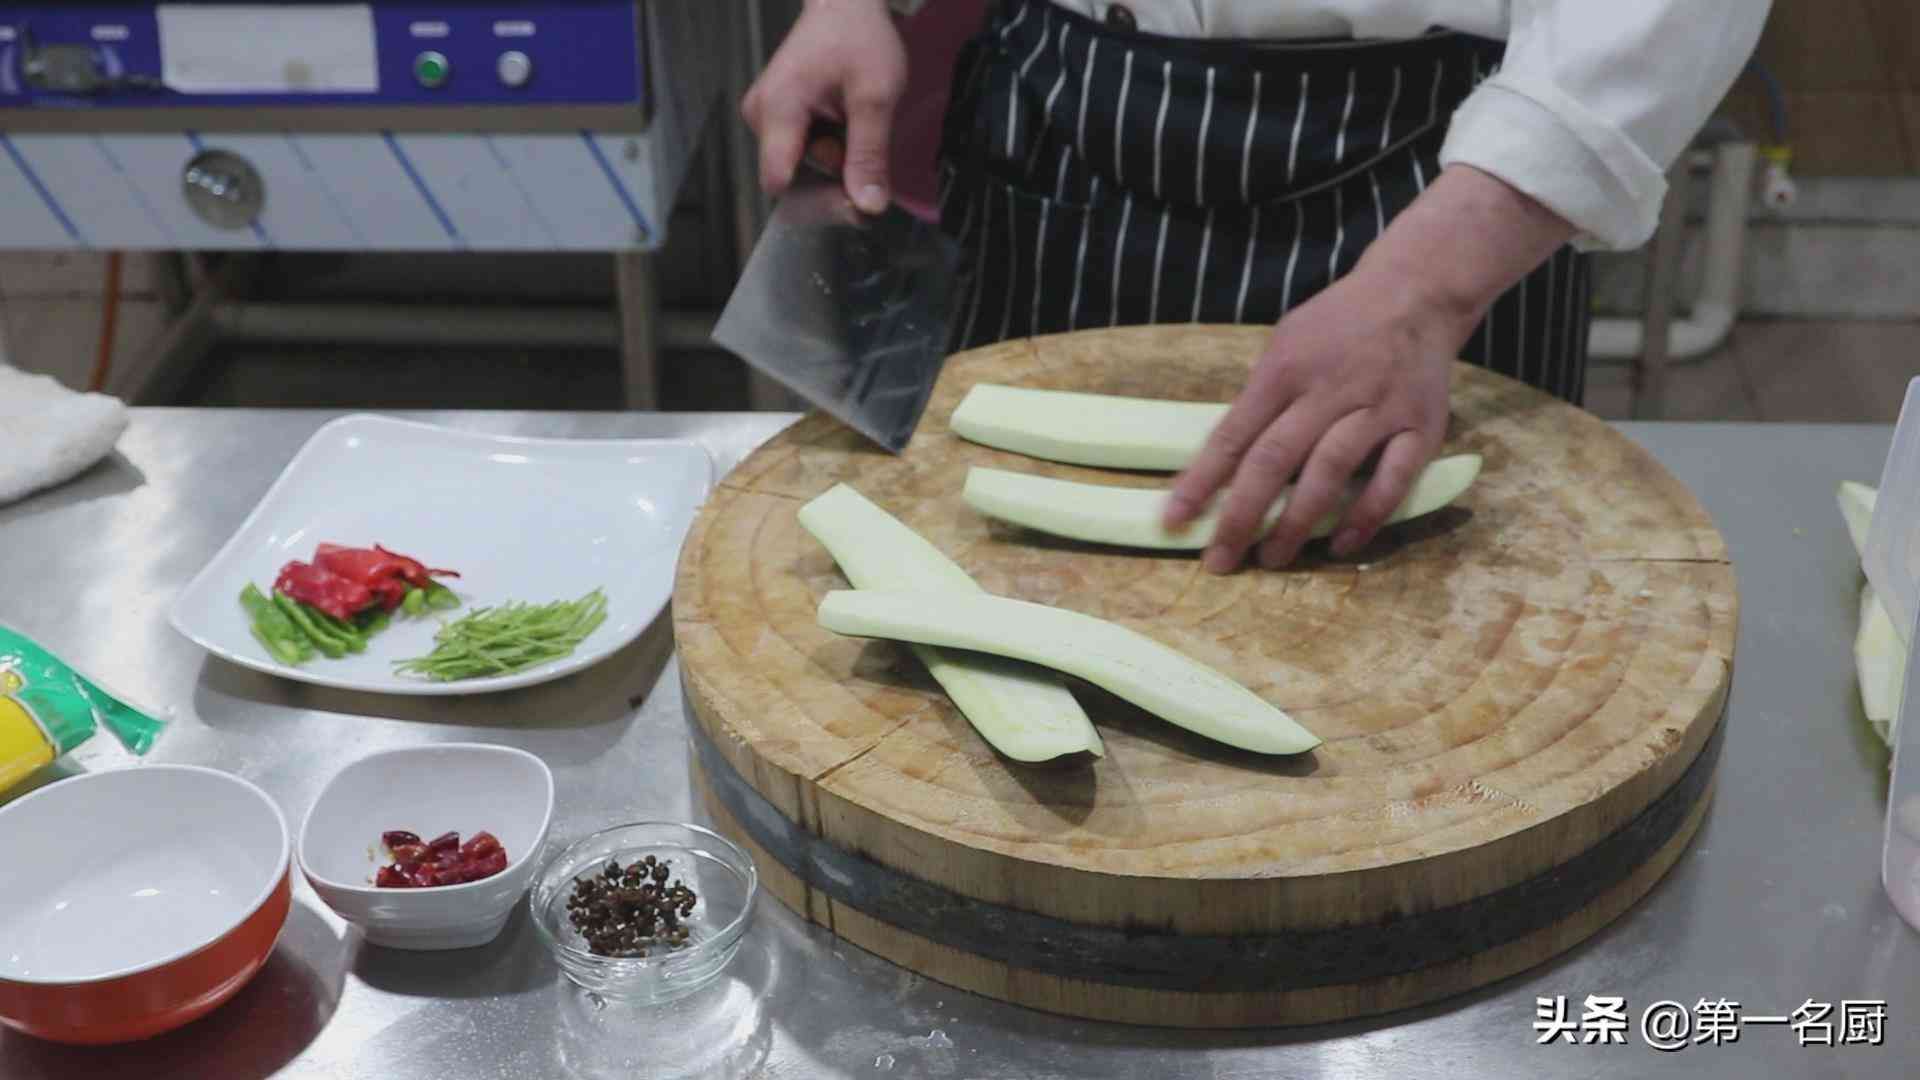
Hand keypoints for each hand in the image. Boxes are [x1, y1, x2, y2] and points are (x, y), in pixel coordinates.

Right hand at [741, 0, 906, 214]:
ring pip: (802, 169)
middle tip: (870, 154)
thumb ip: (869, 154)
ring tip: (857, 125)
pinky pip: (803, 153)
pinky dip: (831, 149)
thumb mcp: (876, 96)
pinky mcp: (777, 119)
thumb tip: (868, 206)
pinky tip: (846, 126)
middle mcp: (761, 117)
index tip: (856, 200)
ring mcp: (766, 118)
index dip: (819, 201)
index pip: (779, 184)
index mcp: (777, 109)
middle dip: (835, 178)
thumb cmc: (858, 37)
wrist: (845, 4)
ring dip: (837, 162)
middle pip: (794, 180)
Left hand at [1166, 263, 1465, 572]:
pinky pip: (1394, 480)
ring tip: (1270, 559)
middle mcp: (1329, 389)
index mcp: (1285, 369)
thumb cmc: (1338, 324)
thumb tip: (1224, 458)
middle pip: (1274, 460)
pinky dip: (1366, 516)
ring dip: (1297, 523)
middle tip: (1219, 561)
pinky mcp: (1421, 425)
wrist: (1416, 291)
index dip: (1201, 482)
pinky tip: (1341, 544)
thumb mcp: (1286, 343)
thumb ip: (1261, 397)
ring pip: (1329, 473)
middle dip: (1241, 516)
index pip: (1233, 435)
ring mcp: (1377, 407)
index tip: (1174, 520)